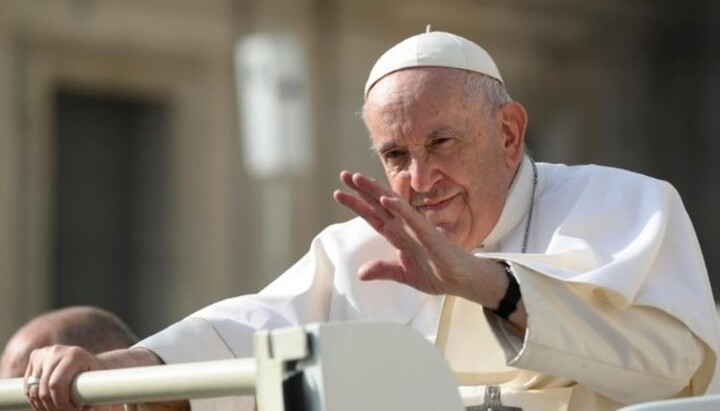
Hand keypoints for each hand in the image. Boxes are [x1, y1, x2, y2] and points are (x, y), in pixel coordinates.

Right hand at [24, 345, 102, 410]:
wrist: (89, 362)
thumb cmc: (97, 377)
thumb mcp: (101, 384)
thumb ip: (97, 396)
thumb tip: (91, 409)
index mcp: (75, 355)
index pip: (56, 385)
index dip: (61, 404)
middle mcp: (57, 351)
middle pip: (43, 389)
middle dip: (54, 407)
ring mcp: (44, 352)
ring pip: (33, 390)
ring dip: (43, 406)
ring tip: (58, 409)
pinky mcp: (35, 356)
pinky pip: (28, 386)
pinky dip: (35, 400)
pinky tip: (49, 403)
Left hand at [333, 170, 505, 305]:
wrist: (460, 280)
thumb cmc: (436, 273)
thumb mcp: (402, 274)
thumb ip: (383, 270)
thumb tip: (360, 273)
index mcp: (397, 235)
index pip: (373, 215)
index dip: (356, 204)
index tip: (339, 193)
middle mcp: (404, 226)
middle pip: (379, 204)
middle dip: (361, 189)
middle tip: (344, 174)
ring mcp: (416, 228)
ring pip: (393, 204)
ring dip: (375, 190)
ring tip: (359, 178)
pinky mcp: (428, 234)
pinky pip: (412, 219)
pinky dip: (399, 208)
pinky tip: (386, 198)